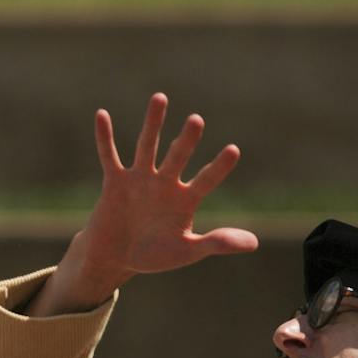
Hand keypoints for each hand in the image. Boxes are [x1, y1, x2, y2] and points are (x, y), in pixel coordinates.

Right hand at [33, 96, 257, 314]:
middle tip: (196, 121)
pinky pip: (109, 156)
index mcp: (185, 199)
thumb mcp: (186, 252)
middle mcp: (165, 183)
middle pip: (178, 156)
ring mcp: (140, 179)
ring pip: (147, 146)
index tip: (233, 150)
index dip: (219, 167)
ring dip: (153, 123)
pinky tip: (101, 115)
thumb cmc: (153, 256)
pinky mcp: (115, 181)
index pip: (207, 180)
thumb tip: (255, 243)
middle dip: (186, 140)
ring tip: (160, 97)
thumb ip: (217, 243)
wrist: (114, 259)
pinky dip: (105, 137)